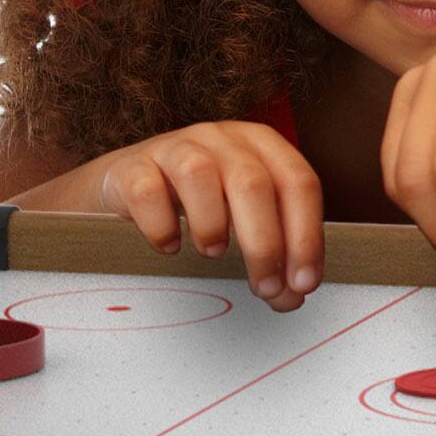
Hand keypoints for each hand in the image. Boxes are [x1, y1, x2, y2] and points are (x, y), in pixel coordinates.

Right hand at [92, 122, 323, 311]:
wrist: (129, 182)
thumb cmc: (198, 201)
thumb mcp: (243, 216)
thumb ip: (273, 251)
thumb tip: (291, 296)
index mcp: (260, 145)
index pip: (298, 182)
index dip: (306, 235)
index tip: (303, 282)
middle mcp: (221, 139)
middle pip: (253, 183)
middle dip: (265, 244)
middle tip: (264, 288)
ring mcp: (175, 148)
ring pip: (200, 174)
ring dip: (212, 223)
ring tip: (213, 252)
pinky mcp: (133, 167)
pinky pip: (147, 191)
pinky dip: (161, 226)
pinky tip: (168, 247)